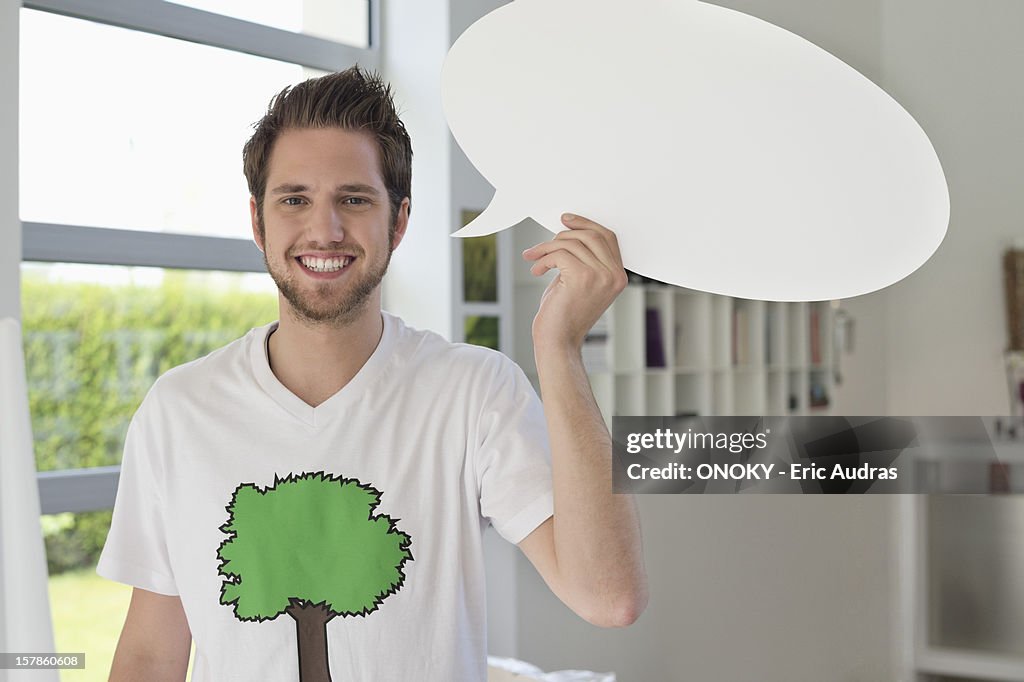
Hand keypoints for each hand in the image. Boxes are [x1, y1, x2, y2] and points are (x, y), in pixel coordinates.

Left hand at [522, 213, 627, 351]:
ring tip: (534, 259)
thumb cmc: (564, 314)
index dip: (586, 224)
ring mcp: (601, 276)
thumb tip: (568, 232)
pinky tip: (536, 270)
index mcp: (619, 276)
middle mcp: (615, 275)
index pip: (607, 237)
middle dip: (563, 235)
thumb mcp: (579, 281)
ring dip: (546, 248)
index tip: (566, 220)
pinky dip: (543, 258)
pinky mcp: (582, 277)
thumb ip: (583, 258)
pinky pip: (559, 253)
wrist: (557, 342)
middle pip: (590, 235)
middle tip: (542, 245)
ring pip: (571, 243)